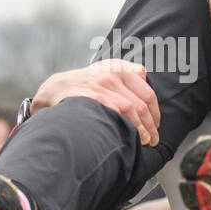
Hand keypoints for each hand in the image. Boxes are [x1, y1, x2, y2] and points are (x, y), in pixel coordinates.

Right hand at [31, 59, 160, 146]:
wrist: (55, 88)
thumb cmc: (84, 86)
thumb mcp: (105, 73)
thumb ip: (127, 79)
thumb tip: (149, 100)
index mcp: (120, 68)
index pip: (148, 92)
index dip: (155, 112)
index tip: (155, 125)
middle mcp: (113, 73)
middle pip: (143, 103)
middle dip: (151, 124)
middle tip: (153, 138)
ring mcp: (103, 84)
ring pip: (133, 109)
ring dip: (143, 129)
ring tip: (146, 141)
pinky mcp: (94, 96)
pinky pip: (119, 113)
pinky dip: (128, 127)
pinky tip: (130, 136)